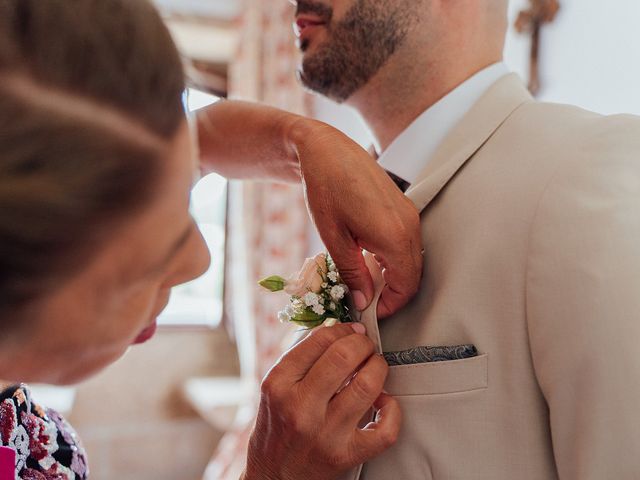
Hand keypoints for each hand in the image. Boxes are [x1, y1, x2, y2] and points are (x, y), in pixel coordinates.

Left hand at [197, 101, 422, 316]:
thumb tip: (362, 302)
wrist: (327, 150)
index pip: (405, 286)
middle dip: (391, 294)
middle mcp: (409, 225)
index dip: (389, 306)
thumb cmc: (325, 190)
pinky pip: (406, 243)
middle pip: (413, 276)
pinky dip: (393, 259)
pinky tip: (368, 259)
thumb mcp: (334, 238)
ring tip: (362, 282)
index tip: (367, 312)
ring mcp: (409, 214)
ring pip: (411, 260)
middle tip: (364, 302)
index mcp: (394, 236)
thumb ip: (352, 273)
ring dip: (392, 277)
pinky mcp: (404, 207)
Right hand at [242, 323, 400, 479]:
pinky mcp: (346, 455)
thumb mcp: (275, 386)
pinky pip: (384, 429)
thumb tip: (338, 329)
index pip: (320, 340)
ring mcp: (325, 433)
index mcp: (279, 384)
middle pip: (344, 357)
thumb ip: (302, 356)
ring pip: (367, 386)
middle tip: (365, 346)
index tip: (351, 330)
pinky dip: (392, 409)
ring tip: (374, 367)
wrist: (274, 475)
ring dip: (378, 368)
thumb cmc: (277, 425)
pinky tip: (384, 401)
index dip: (343, 329)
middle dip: (363, 344)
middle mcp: (300, 407)